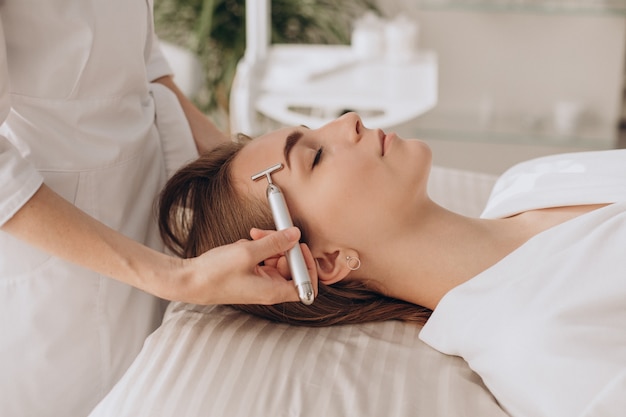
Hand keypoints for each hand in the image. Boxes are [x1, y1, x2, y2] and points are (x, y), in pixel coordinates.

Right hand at [175, 227, 317, 304]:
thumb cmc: (215, 274)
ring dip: (268, 244)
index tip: (299, 247)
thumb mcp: (248, 253)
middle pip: (291, 266)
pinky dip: (257, 248)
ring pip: (276, 259)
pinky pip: (263, 258)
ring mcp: (259, 282)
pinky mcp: (249, 275)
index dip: (307, 265)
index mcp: (273, 291)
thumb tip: (295, 235)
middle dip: (284, 246)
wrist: (188, 281)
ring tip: (253, 235)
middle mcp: (269, 289)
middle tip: (270, 233)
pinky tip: (244, 243)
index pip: (306, 285)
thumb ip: (275, 243)